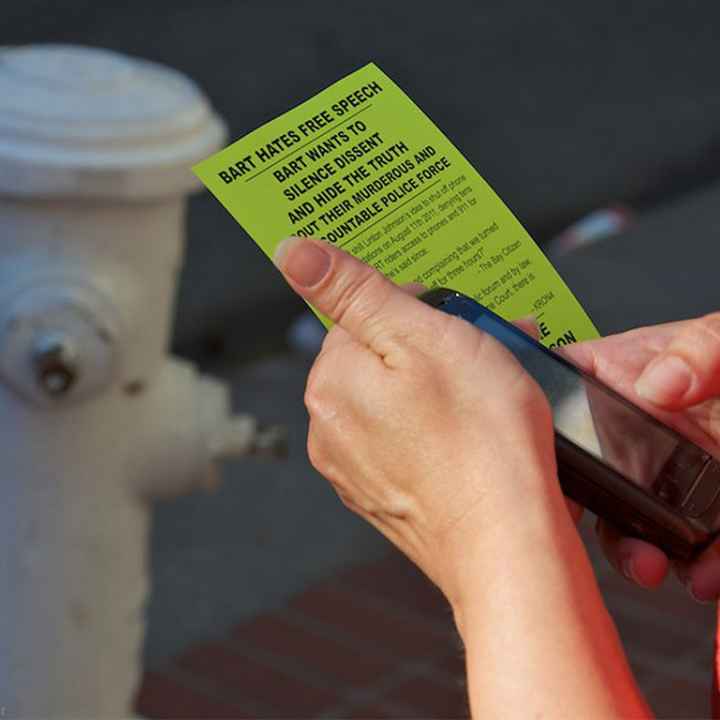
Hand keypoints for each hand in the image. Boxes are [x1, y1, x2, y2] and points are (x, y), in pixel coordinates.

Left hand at [273, 237, 567, 603]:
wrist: (507, 546)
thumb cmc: (479, 438)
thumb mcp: (421, 336)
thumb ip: (352, 291)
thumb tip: (292, 252)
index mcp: (331, 383)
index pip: (358, 315)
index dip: (412, 307)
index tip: (455, 316)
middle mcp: (330, 429)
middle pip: (378, 359)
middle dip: (429, 345)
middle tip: (486, 350)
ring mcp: (356, 471)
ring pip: (395, 402)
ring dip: (438, 387)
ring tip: (493, 393)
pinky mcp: (386, 499)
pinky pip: (406, 443)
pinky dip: (436, 430)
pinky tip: (475, 436)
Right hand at [563, 315, 719, 600]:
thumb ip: (699, 347)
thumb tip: (658, 382)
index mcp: (625, 375)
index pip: (559, 400)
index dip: (536, 433)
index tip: (533, 466)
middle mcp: (637, 432)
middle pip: (587, 477)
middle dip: (584, 511)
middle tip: (588, 525)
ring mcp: (672, 475)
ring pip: (631, 523)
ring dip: (633, 552)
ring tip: (649, 561)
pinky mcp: (709, 514)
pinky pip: (696, 550)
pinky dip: (699, 569)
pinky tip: (705, 571)